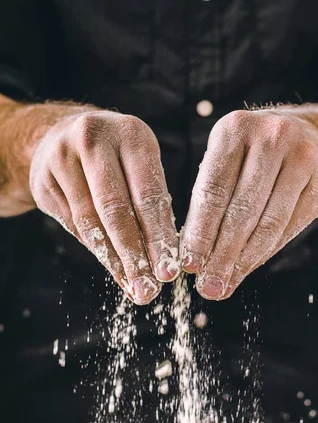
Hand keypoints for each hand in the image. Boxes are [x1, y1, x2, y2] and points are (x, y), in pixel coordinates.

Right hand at [30, 110, 178, 303]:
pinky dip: (95, 250)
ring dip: (114, 259)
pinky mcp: (43, 180)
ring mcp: (62, 158)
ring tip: (133, 286)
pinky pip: (72, 224)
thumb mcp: (141, 164)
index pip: (148, 193)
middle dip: (135, 255)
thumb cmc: (116, 158)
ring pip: (90, 221)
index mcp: (131, 134)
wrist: (61, 134)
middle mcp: (94, 139)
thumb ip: (153, 204)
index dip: (159, 236)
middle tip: (149, 289)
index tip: (169, 270)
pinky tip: (114, 269)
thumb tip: (165, 259)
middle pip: (116, 209)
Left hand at [181, 109, 317, 299]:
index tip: (189, 265)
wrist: (306, 136)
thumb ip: (208, 202)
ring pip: (269, 223)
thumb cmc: (250, 156)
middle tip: (208, 287)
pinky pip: (290, 227)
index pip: (213, 190)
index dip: (200, 232)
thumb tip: (193, 257)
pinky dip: (267, 252)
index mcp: (235, 129)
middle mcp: (272, 137)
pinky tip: (248, 268)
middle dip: (222, 255)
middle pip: (242, 210)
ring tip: (226, 284)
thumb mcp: (224, 161)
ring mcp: (303, 159)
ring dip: (244, 260)